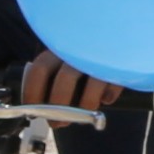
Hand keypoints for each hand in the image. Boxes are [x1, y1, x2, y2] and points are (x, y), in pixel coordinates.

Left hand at [14, 55, 130, 113]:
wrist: (122, 30)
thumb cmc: (85, 51)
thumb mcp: (65, 55)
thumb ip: (52, 74)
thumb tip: (38, 106)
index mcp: (60, 45)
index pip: (39, 69)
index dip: (33, 93)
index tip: (32, 111)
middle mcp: (79, 47)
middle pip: (64, 79)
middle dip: (58, 108)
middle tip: (57, 123)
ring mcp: (102, 53)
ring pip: (92, 83)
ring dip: (85, 106)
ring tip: (83, 116)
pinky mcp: (122, 60)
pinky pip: (115, 83)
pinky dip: (108, 96)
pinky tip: (106, 99)